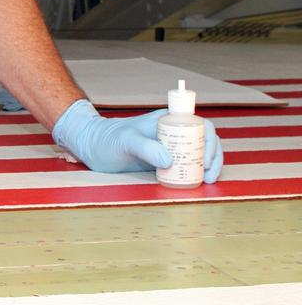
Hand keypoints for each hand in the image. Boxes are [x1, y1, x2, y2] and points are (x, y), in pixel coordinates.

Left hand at [52, 99, 223, 182]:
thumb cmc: (106, 138)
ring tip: (206, 182)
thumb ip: (145, 148)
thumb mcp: (125, 142)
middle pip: (204, 141)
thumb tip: (170, 160)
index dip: (209, 141)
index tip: (204, 160)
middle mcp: (172, 132)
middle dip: (212, 158)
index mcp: (167, 121)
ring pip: (198, 153)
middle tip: (209, 177)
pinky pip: (186, 165)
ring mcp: (169, 146)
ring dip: (207, 166)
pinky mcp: (164, 160)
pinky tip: (194, 183)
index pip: (199, 125)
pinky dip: (194, 173)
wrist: (91, 147)